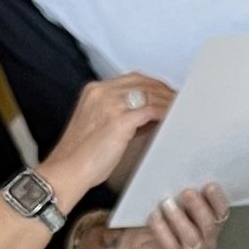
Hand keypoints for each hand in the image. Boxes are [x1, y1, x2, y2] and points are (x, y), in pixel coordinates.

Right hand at [42, 74, 172, 200]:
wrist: (67, 170)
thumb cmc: (81, 157)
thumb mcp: (99, 128)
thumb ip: (121, 117)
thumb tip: (147, 117)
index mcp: (94, 91)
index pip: (131, 79)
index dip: (152, 85)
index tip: (166, 93)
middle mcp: (101, 93)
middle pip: (143, 82)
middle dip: (164, 90)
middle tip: (179, 100)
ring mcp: (110, 104)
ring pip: (149, 93)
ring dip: (167, 101)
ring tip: (180, 109)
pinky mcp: (119, 120)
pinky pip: (150, 110)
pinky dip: (164, 112)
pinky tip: (172, 118)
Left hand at [87, 181, 227, 248]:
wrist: (140, 241)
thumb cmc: (163, 218)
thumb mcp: (177, 202)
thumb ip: (185, 191)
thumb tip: (185, 168)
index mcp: (211, 222)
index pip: (222, 212)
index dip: (218, 200)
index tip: (209, 185)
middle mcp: (206, 239)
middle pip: (209, 225)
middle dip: (199, 208)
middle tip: (187, 192)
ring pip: (191, 236)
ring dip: (179, 218)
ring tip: (167, 203)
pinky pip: (171, 245)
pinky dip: (162, 229)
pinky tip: (154, 216)